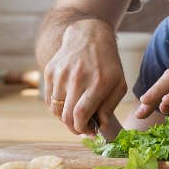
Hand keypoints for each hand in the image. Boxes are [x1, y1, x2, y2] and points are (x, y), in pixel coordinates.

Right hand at [43, 18, 126, 134]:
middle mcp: (77, 77)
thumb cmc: (108, 63)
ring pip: (55, 109)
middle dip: (73, 128)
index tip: (89, 132)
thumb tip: (100, 127)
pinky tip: (68, 104)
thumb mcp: (119, 83)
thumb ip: (110, 106)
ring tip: (76, 116)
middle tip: (82, 129)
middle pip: (66, 115)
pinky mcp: (50, 71)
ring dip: (64, 119)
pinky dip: (57, 107)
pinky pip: (49, 99)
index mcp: (97, 81)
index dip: (83, 129)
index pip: (81, 114)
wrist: (89, 36)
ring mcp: (61, 74)